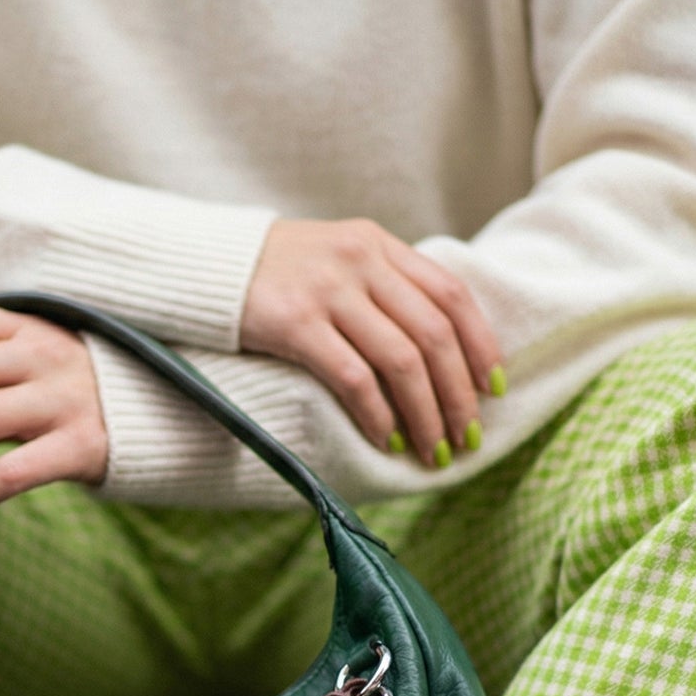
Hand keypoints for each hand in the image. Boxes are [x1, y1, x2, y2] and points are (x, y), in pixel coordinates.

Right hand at [240, 219, 503, 468]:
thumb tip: (437, 350)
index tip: (492, 391)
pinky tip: (386, 439)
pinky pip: (353, 377)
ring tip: (431, 451)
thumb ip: (384, 288)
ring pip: (402, 361)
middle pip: (434, 335)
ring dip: (425, 415)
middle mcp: (360, 262)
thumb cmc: (275, 276)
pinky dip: (378, 415)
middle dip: (457, 395)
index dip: (481, 346)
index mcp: (378, 245)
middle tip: (465, 439)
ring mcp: (328, 291)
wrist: (203, 265)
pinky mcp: (295, 324)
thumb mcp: (337, 261)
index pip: (452, 294)